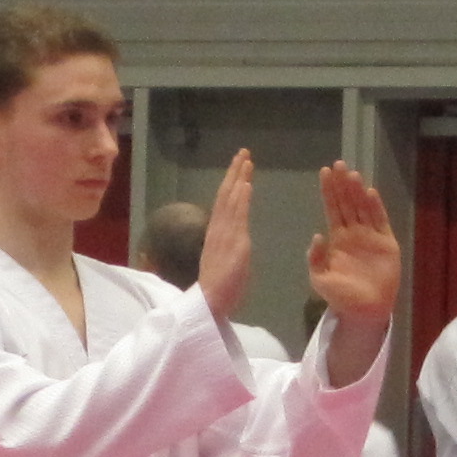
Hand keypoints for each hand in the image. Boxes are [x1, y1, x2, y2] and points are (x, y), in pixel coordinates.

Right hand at [198, 152, 256, 323]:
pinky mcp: (234, 242)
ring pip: (231, 199)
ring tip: (245, 159)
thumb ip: (230, 248)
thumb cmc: (219, 290)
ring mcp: (225, 234)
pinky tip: (246, 183)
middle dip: (234, 173)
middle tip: (242, 153)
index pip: (224, 203)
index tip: (238, 167)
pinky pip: (238, 215)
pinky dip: (241, 198)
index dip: (230, 184)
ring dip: (239, 178)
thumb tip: (237, 241)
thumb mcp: (225, 263)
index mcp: (216, 234)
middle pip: (226, 195)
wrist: (210, 303)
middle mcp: (218, 229)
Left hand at [306, 161, 402, 380]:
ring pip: (363, 208)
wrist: (365, 311)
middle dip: (342, 184)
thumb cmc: (341, 296)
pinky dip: (376, 208)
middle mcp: (354, 233)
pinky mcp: (386, 243)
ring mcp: (371, 236)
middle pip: (348, 203)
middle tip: (338, 164)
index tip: (325, 173)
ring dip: (358, 191)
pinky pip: (380, 221)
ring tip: (352, 174)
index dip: (329, 191)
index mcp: (338, 239)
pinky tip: (370, 193)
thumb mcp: (320, 279)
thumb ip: (316, 258)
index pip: (333, 209)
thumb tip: (317, 235)